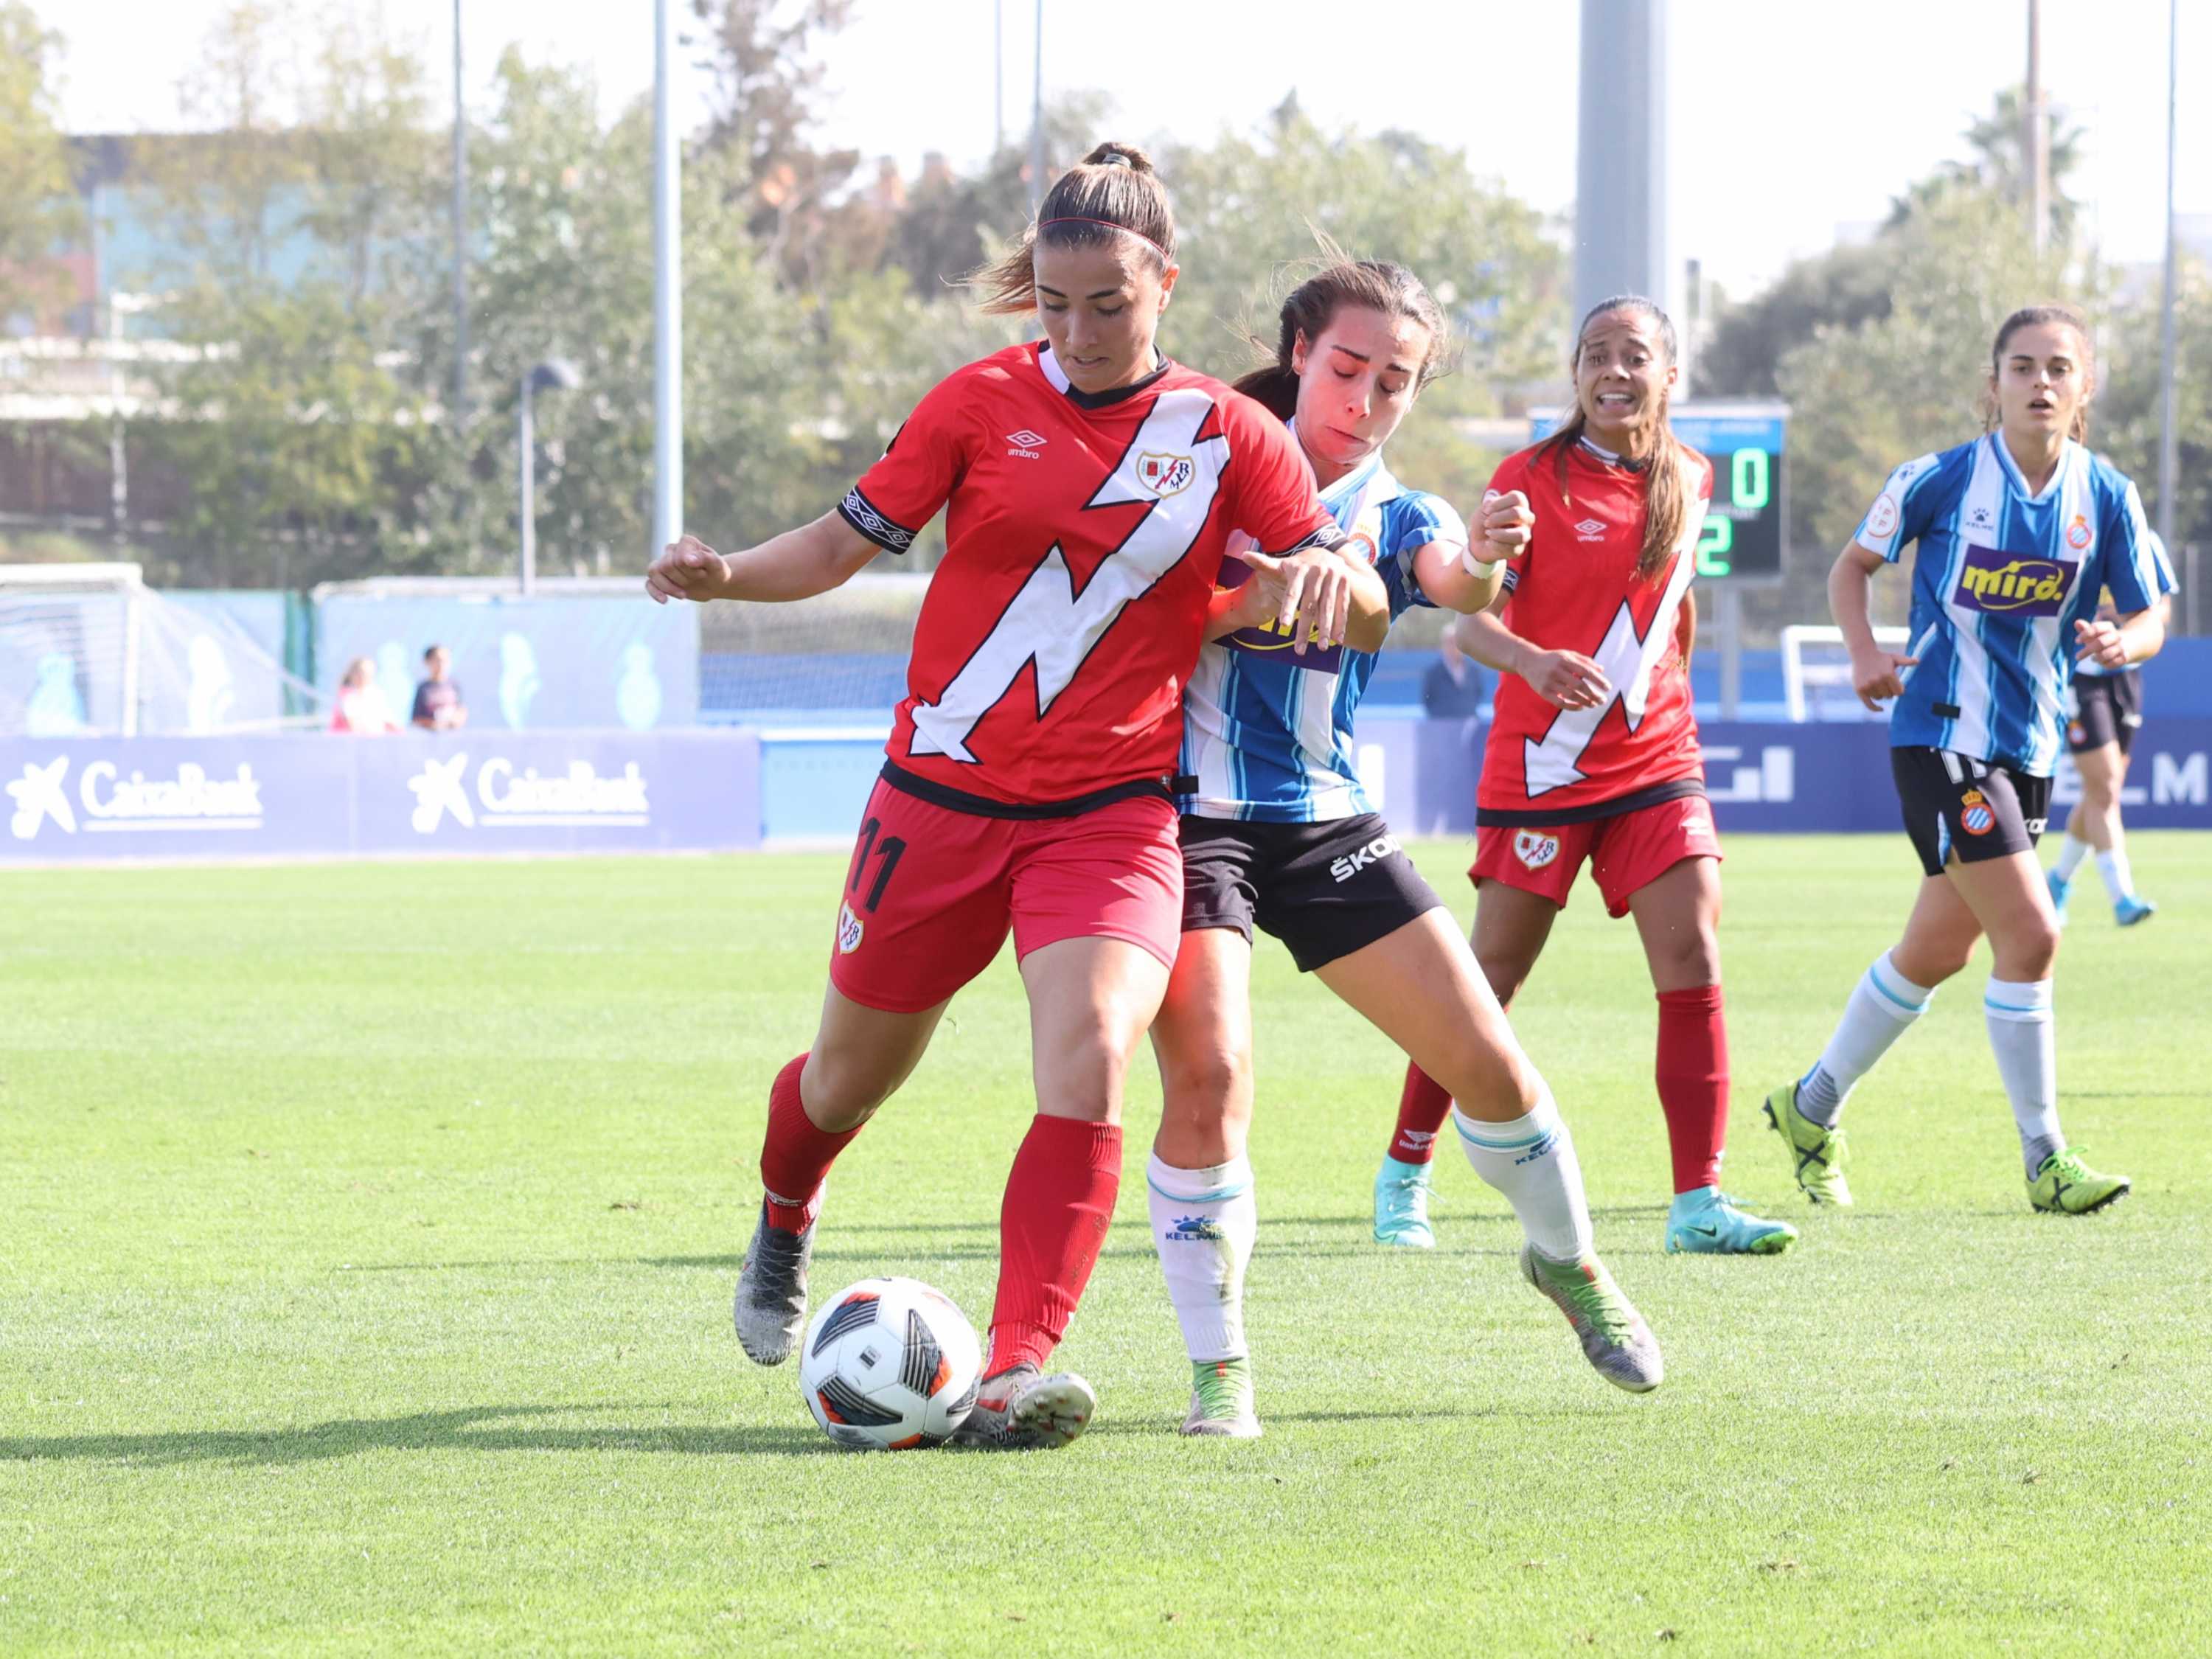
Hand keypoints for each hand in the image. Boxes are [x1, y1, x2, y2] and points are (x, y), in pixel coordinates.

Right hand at [646, 534, 731, 603]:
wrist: (715, 583)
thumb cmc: (717, 572)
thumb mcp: (718, 566)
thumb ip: (704, 559)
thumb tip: (687, 559)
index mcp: (686, 543)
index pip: (679, 558)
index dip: (690, 570)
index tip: (703, 573)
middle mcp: (672, 550)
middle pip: (666, 566)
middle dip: (683, 579)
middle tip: (698, 580)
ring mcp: (664, 563)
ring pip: (653, 572)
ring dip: (669, 587)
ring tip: (684, 595)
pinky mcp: (660, 578)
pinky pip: (649, 583)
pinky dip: (655, 592)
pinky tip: (665, 601)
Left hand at [1224, 542, 1351, 655]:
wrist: (1325, 552)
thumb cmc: (1297, 565)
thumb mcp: (1281, 564)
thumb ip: (1263, 563)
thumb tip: (1244, 555)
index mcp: (1299, 569)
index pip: (1292, 591)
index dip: (1288, 607)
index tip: (1283, 625)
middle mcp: (1317, 572)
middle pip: (1310, 605)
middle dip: (1305, 628)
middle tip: (1299, 650)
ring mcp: (1333, 578)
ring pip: (1327, 607)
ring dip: (1325, 629)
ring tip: (1321, 648)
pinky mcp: (1344, 584)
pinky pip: (1342, 606)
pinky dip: (1341, 623)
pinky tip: (1338, 640)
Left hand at [1471, 489, 1534, 562]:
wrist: (1478, 542)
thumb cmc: (1484, 522)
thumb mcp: (1484, 510)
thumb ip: (1489, 505)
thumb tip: (1490, 503)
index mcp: (1520, 504)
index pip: (1516, 498)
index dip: (1498, 503)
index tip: (1486, 510)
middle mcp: (1527, 518)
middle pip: (1517, 513)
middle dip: (1497, 518)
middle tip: (1486, 523)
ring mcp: (1525, 534)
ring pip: (1519, 535)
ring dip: (1498, 534)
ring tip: (1488, 533)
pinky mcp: (1519, 549)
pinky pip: (1510, 548)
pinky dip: (1495, 545)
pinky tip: (1489, 542)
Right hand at [1521, 647, 1611, 709]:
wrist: (1528, 661)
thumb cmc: (1552, 658)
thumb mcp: (1568, 654)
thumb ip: (1585, 661)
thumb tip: (1601, 669)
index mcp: (1565, 660)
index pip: (1585, 671)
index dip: (1598, 680)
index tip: (1608, 688)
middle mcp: (1557, 670)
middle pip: (1579, 685)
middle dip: (1593, 694)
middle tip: (1603, 700)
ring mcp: (1549, 682)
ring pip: (1570, 695)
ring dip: (1585, 702)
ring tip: (1594, 704)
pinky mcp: (1543, 692)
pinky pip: (1559, 703)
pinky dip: (1572, 706)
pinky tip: (1581, 707)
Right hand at [1849, 647, 1918, 711]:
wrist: (1862, 654)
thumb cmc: (1881, 657)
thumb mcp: (1894, 658)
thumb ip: (1906, 661)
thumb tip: (1918, 661)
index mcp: (1888, 674)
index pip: (1898, 692)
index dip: (1899, 689)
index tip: (1897, 685)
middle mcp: (1877, 680)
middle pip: (1889, 696)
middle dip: (1889, 690)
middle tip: (1885, 682)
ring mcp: (1867, 685)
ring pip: (1879, 698)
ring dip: (1880, 693)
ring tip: (1877, 684)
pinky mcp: (1859, 689)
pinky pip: (1868, 704)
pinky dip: (1875, 708)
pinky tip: (1881, 709)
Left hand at [2073, 616, 2129, 669]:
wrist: (2122, 645)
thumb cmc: (2101, 638)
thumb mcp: (2093, 633)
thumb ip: (2085, 628)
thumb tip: (2077, 622)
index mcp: (2108, 627)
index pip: (2096, 628)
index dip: (2085, 634)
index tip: (2077, 641)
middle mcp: (2116, 636)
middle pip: (2101, 642)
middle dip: (2088, 650)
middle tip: (2077, 657)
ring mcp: (2121, 647)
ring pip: (2107, 654)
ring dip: (2097, 658)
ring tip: (2093, 658)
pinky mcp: (2124, 657)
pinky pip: (2114, 663)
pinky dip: (2106, 664)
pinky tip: (2102, 662)